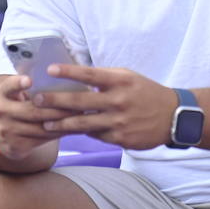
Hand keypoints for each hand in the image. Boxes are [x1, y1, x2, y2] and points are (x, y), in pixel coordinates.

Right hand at [0, 75, 76, 161]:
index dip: (18, 83)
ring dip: (63, 122)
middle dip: (58, 108)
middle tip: (78, 104)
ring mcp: (7, 130)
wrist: (3, 134)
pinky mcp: (16, 145)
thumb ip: (33, 86)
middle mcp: (1, 111)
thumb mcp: (18, 93)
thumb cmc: (20, 106)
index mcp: (3, 93)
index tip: (29, 80)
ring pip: (40, 127)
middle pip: (32, 111)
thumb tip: (64, 74)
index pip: (9, 86)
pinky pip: (43, 140)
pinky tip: (74, 128)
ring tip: (81, 117)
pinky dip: (60, 133)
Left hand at [34, 66, 179, 150]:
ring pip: (83, 123)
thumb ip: (105, 78)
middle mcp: (118, 100)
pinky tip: (70, 131)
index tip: (49, 69)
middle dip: (55, 100)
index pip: (89, 74)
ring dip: (61, 123)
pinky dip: (83, 132)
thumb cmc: (146, 93)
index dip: (68, 71)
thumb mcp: (128, 78)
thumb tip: (77, 77)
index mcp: (120, 81)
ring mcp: (119, 122)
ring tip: (45, 123)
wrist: (173, 116)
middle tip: (36, 99)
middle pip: (80, 101)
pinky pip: (95, 135)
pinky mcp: (121, 139)